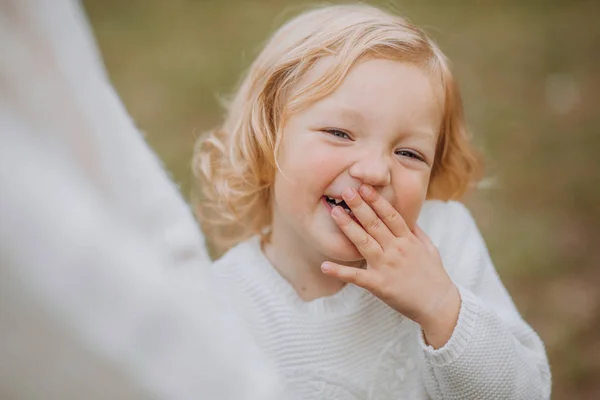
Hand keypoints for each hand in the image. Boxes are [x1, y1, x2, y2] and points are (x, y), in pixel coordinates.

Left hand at [321, 184, 460, 347]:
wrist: (439, 306)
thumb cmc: (434, 277)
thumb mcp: (430, 249)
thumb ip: (416, 232)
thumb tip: (408, 218)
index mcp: (408, 241)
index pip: (390, 215)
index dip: (376, 200)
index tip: (364, 187)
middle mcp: (396, 250)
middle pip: (375, 224)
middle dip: (359, 206)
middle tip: (346, 190)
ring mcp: (387, 267)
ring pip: (364, 242)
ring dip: (348, 226)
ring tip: (334, 212)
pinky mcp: (379, 285)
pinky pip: (356, 277)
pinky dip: (340, 272)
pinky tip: (324, 265)